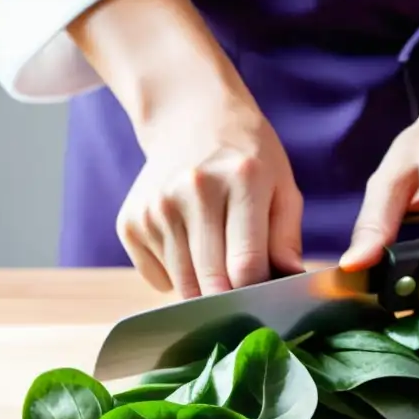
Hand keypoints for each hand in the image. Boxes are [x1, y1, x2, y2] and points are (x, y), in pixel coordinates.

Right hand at [65, 0, 304, 297]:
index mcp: (242, 180)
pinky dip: (177, 277)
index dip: (257, 293)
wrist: (191, 119)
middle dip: (231, 300)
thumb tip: (288, 283)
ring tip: (217, 260)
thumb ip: (287, 238)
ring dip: (204, 289)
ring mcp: (157, 207)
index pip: (246, 266)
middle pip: (212, 282)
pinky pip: (158, 279)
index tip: (265, 298)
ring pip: (183, 286)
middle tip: (243, 293)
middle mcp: (194, 191)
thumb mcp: (282, 187)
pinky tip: (188, 246)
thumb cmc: (248, 159)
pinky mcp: (131, 222)